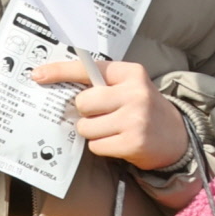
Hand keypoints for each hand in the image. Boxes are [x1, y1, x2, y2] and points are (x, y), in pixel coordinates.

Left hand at [30, 59, 191, 172]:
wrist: (177, 137)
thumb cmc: (142, 109)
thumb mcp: (129, 87)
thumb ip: (102, 85)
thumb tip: (60, 90)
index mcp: (130, 73)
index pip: (88, 68)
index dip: (60, 71)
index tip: (37, 74)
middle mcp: (134, 92)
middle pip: (83, 102)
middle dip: (85, 113)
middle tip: (102, 115)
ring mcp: (135, 118)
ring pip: (87, 127)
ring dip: (93, 133)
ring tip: (113, 130)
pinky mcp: (133, 142)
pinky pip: (96, 146)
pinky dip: (102, 147)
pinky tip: (119, 142)